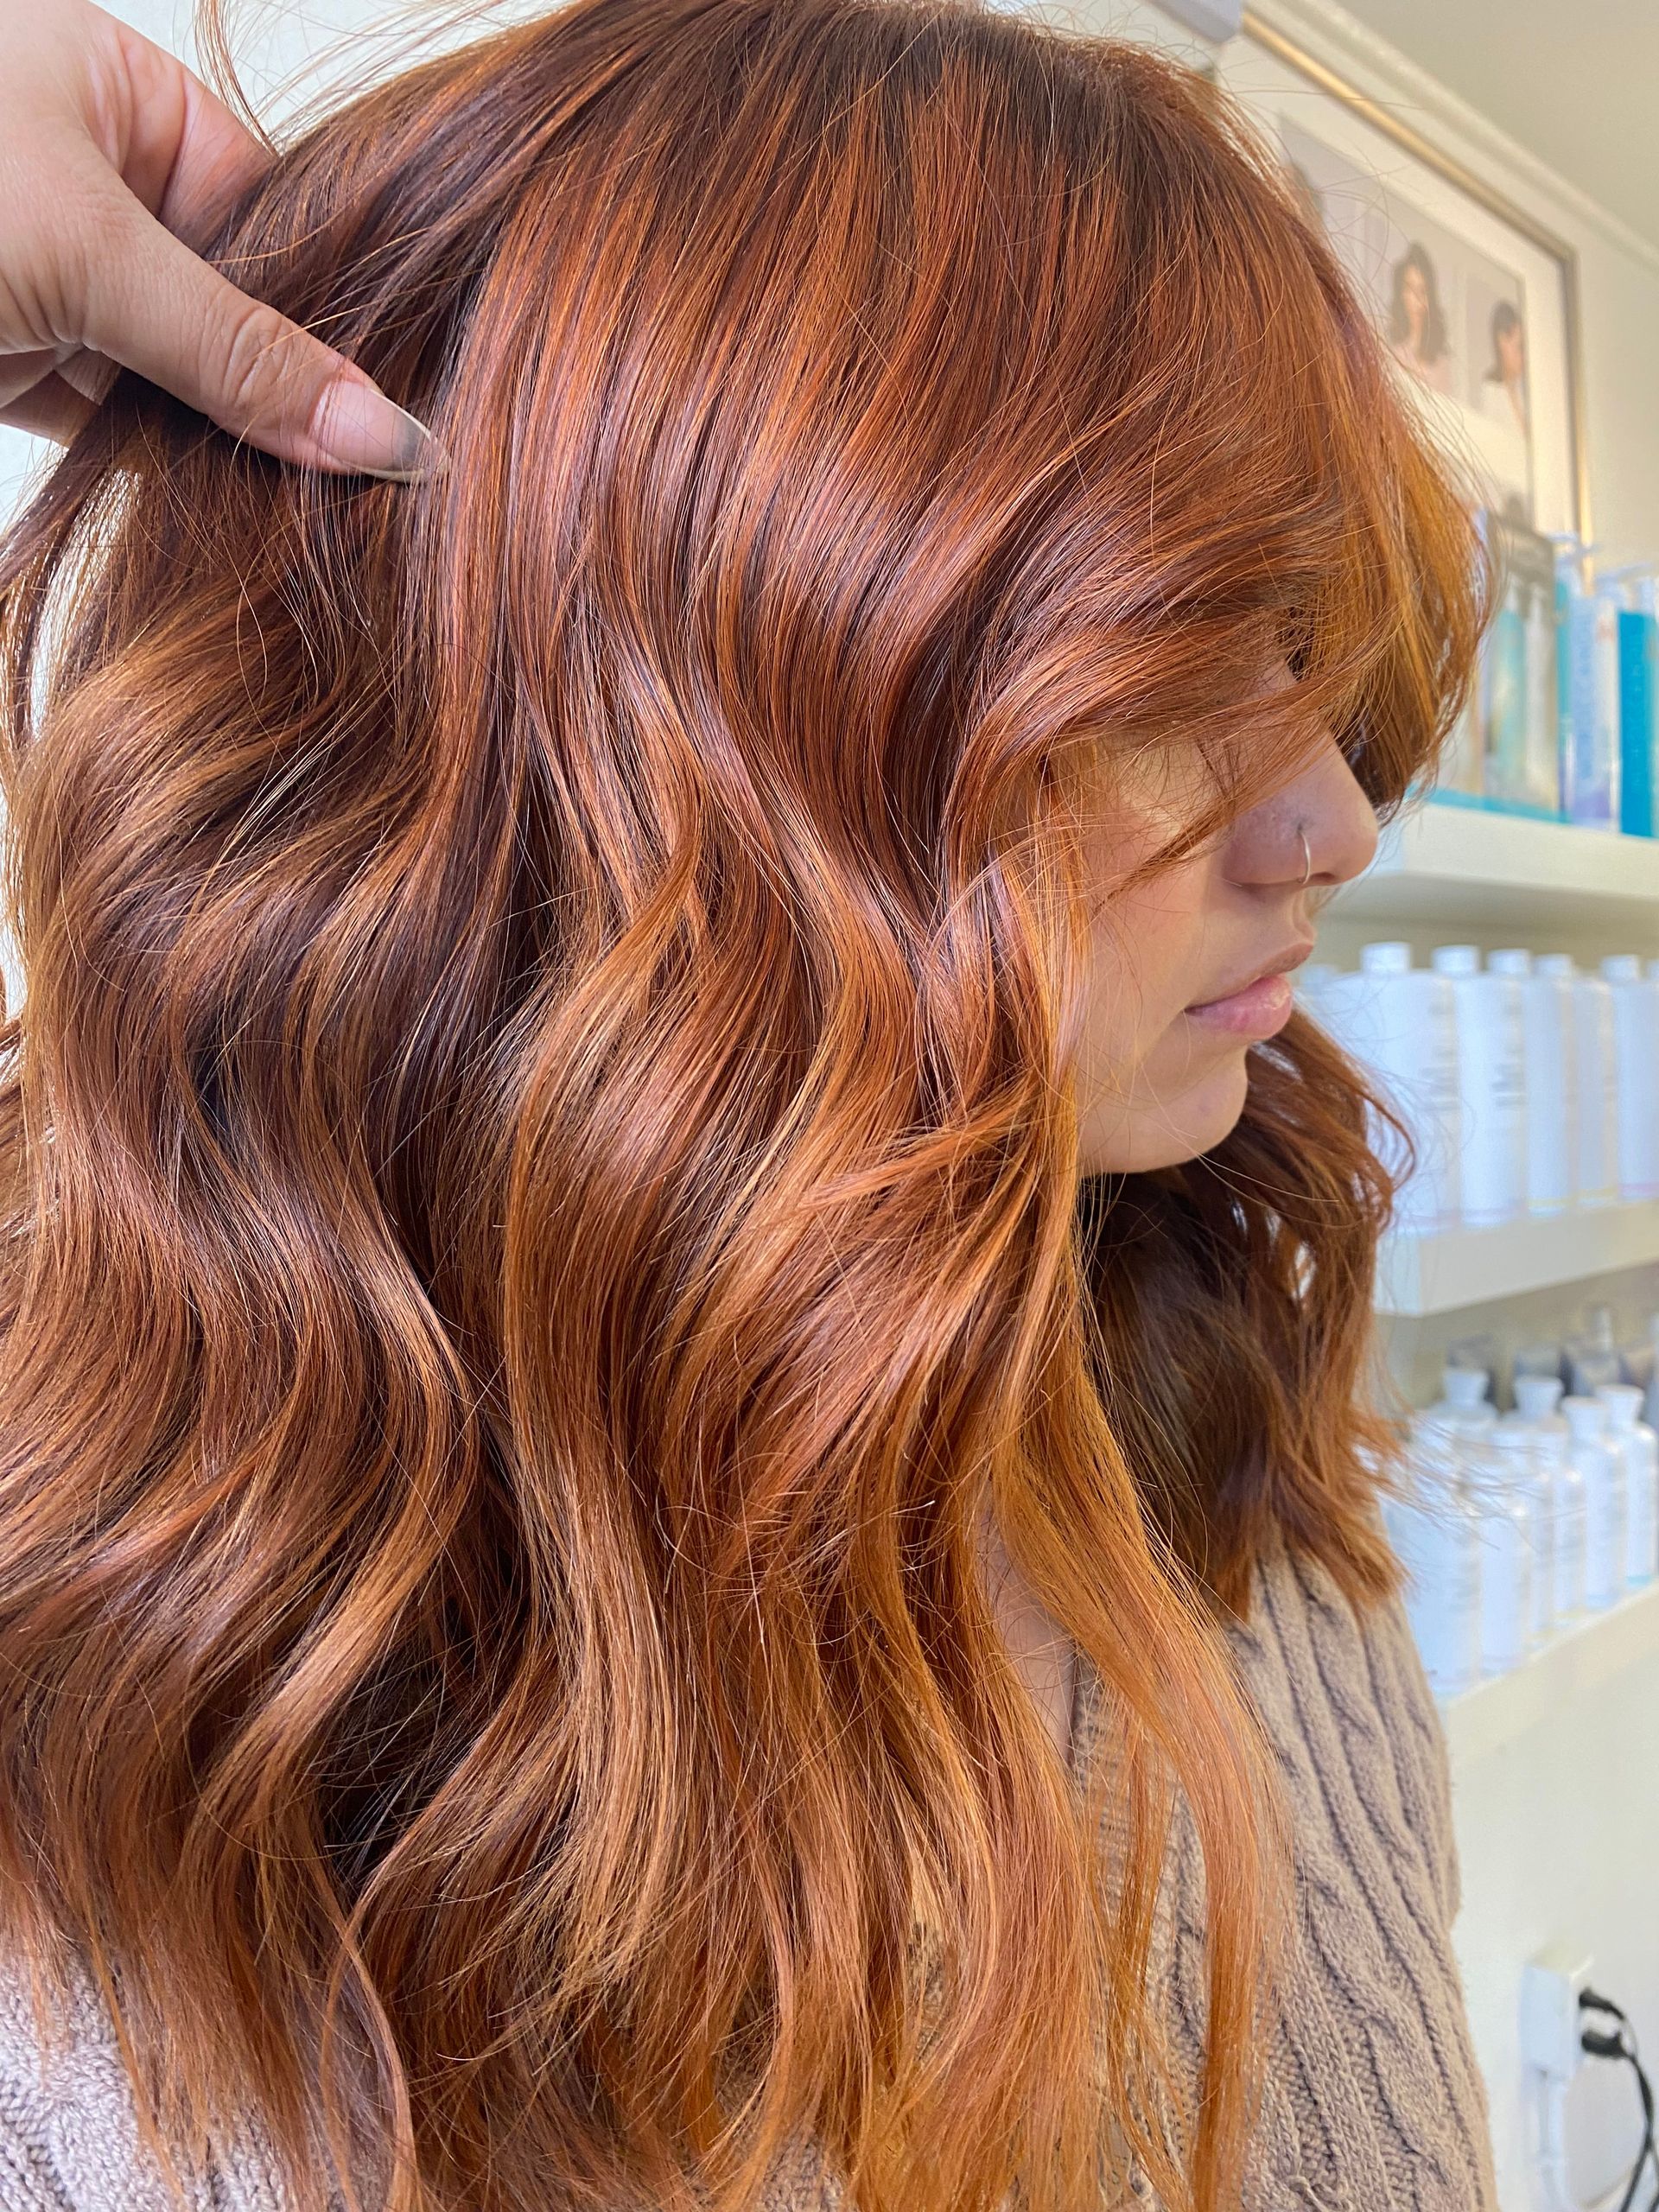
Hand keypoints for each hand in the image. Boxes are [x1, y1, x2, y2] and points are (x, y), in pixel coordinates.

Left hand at [0, 0, 438, 477]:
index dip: (326, 301)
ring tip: (310, 508)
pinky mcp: (15, 365)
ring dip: (227, 442)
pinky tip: (234, 512)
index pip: (268, 207)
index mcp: (110, 88)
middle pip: (229, 300)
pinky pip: (118, 425)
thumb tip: (382, 432)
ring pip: (176, 373)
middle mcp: (85, 175)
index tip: (388, 399)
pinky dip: (165, 469)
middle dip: (281, 386)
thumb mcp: (88, 252)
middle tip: (365, 473)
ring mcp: (49, 274)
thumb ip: (237, 353)